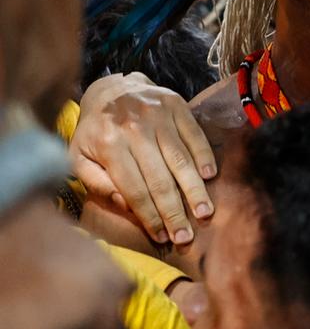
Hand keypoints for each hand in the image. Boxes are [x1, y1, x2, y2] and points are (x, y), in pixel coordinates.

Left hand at [69, 72, 217, 245]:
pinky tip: (210, 177)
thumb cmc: (96, 132)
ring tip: (204, 213)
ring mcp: (156, 115)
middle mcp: (133, 129)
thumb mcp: (80, 157)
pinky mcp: (175, 105)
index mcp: (107, 144)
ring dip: (194, 190)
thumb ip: (97, 183)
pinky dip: (204, 156)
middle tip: (185, 237)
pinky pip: (194, 135)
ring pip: (181, 160)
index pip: (134, 190)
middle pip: (160, 180)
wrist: (110, 90)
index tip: (161, 237)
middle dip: (174, 212)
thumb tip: (124, 204)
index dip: (149, 217)